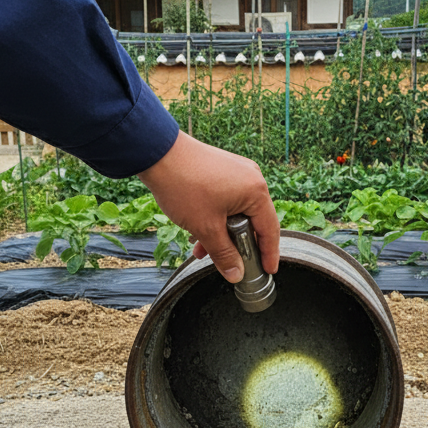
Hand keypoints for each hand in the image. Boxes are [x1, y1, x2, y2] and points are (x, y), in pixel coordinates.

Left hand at [137, 131, 279, 281]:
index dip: (269, 254)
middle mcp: (252, 178)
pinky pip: (227, 200)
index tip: (268, 271)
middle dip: (238, 245)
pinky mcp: (222, 169)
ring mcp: (237, 171)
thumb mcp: (206, 228)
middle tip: (232, 264)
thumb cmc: (184, 186)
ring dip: (223, 233)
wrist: (157, 153)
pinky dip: (216, 217)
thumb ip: (224, 254)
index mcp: (256, 192)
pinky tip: (198, 230)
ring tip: (203, 249)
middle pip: (253, 221)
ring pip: (237, 212)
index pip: (270, 230)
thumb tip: (236, 275)